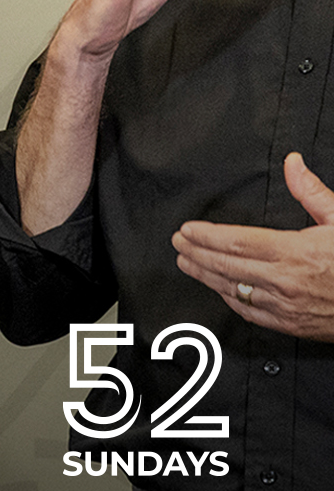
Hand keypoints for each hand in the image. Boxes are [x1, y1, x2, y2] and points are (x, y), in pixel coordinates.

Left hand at [173, 152, 333, 340]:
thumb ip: (313, 193)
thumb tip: (293, 164)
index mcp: (297, 253)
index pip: (237, 243)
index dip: (207, 236)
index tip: (187, 230)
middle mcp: (287, 282)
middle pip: (227, 266)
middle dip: (196, 253)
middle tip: (177, 243)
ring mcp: (287, 307)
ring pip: (233, 290)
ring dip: (205, 276)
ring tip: (187, 262)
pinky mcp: (291, 326)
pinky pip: (250, 313)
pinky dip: (229, 299)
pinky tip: (219, 288)